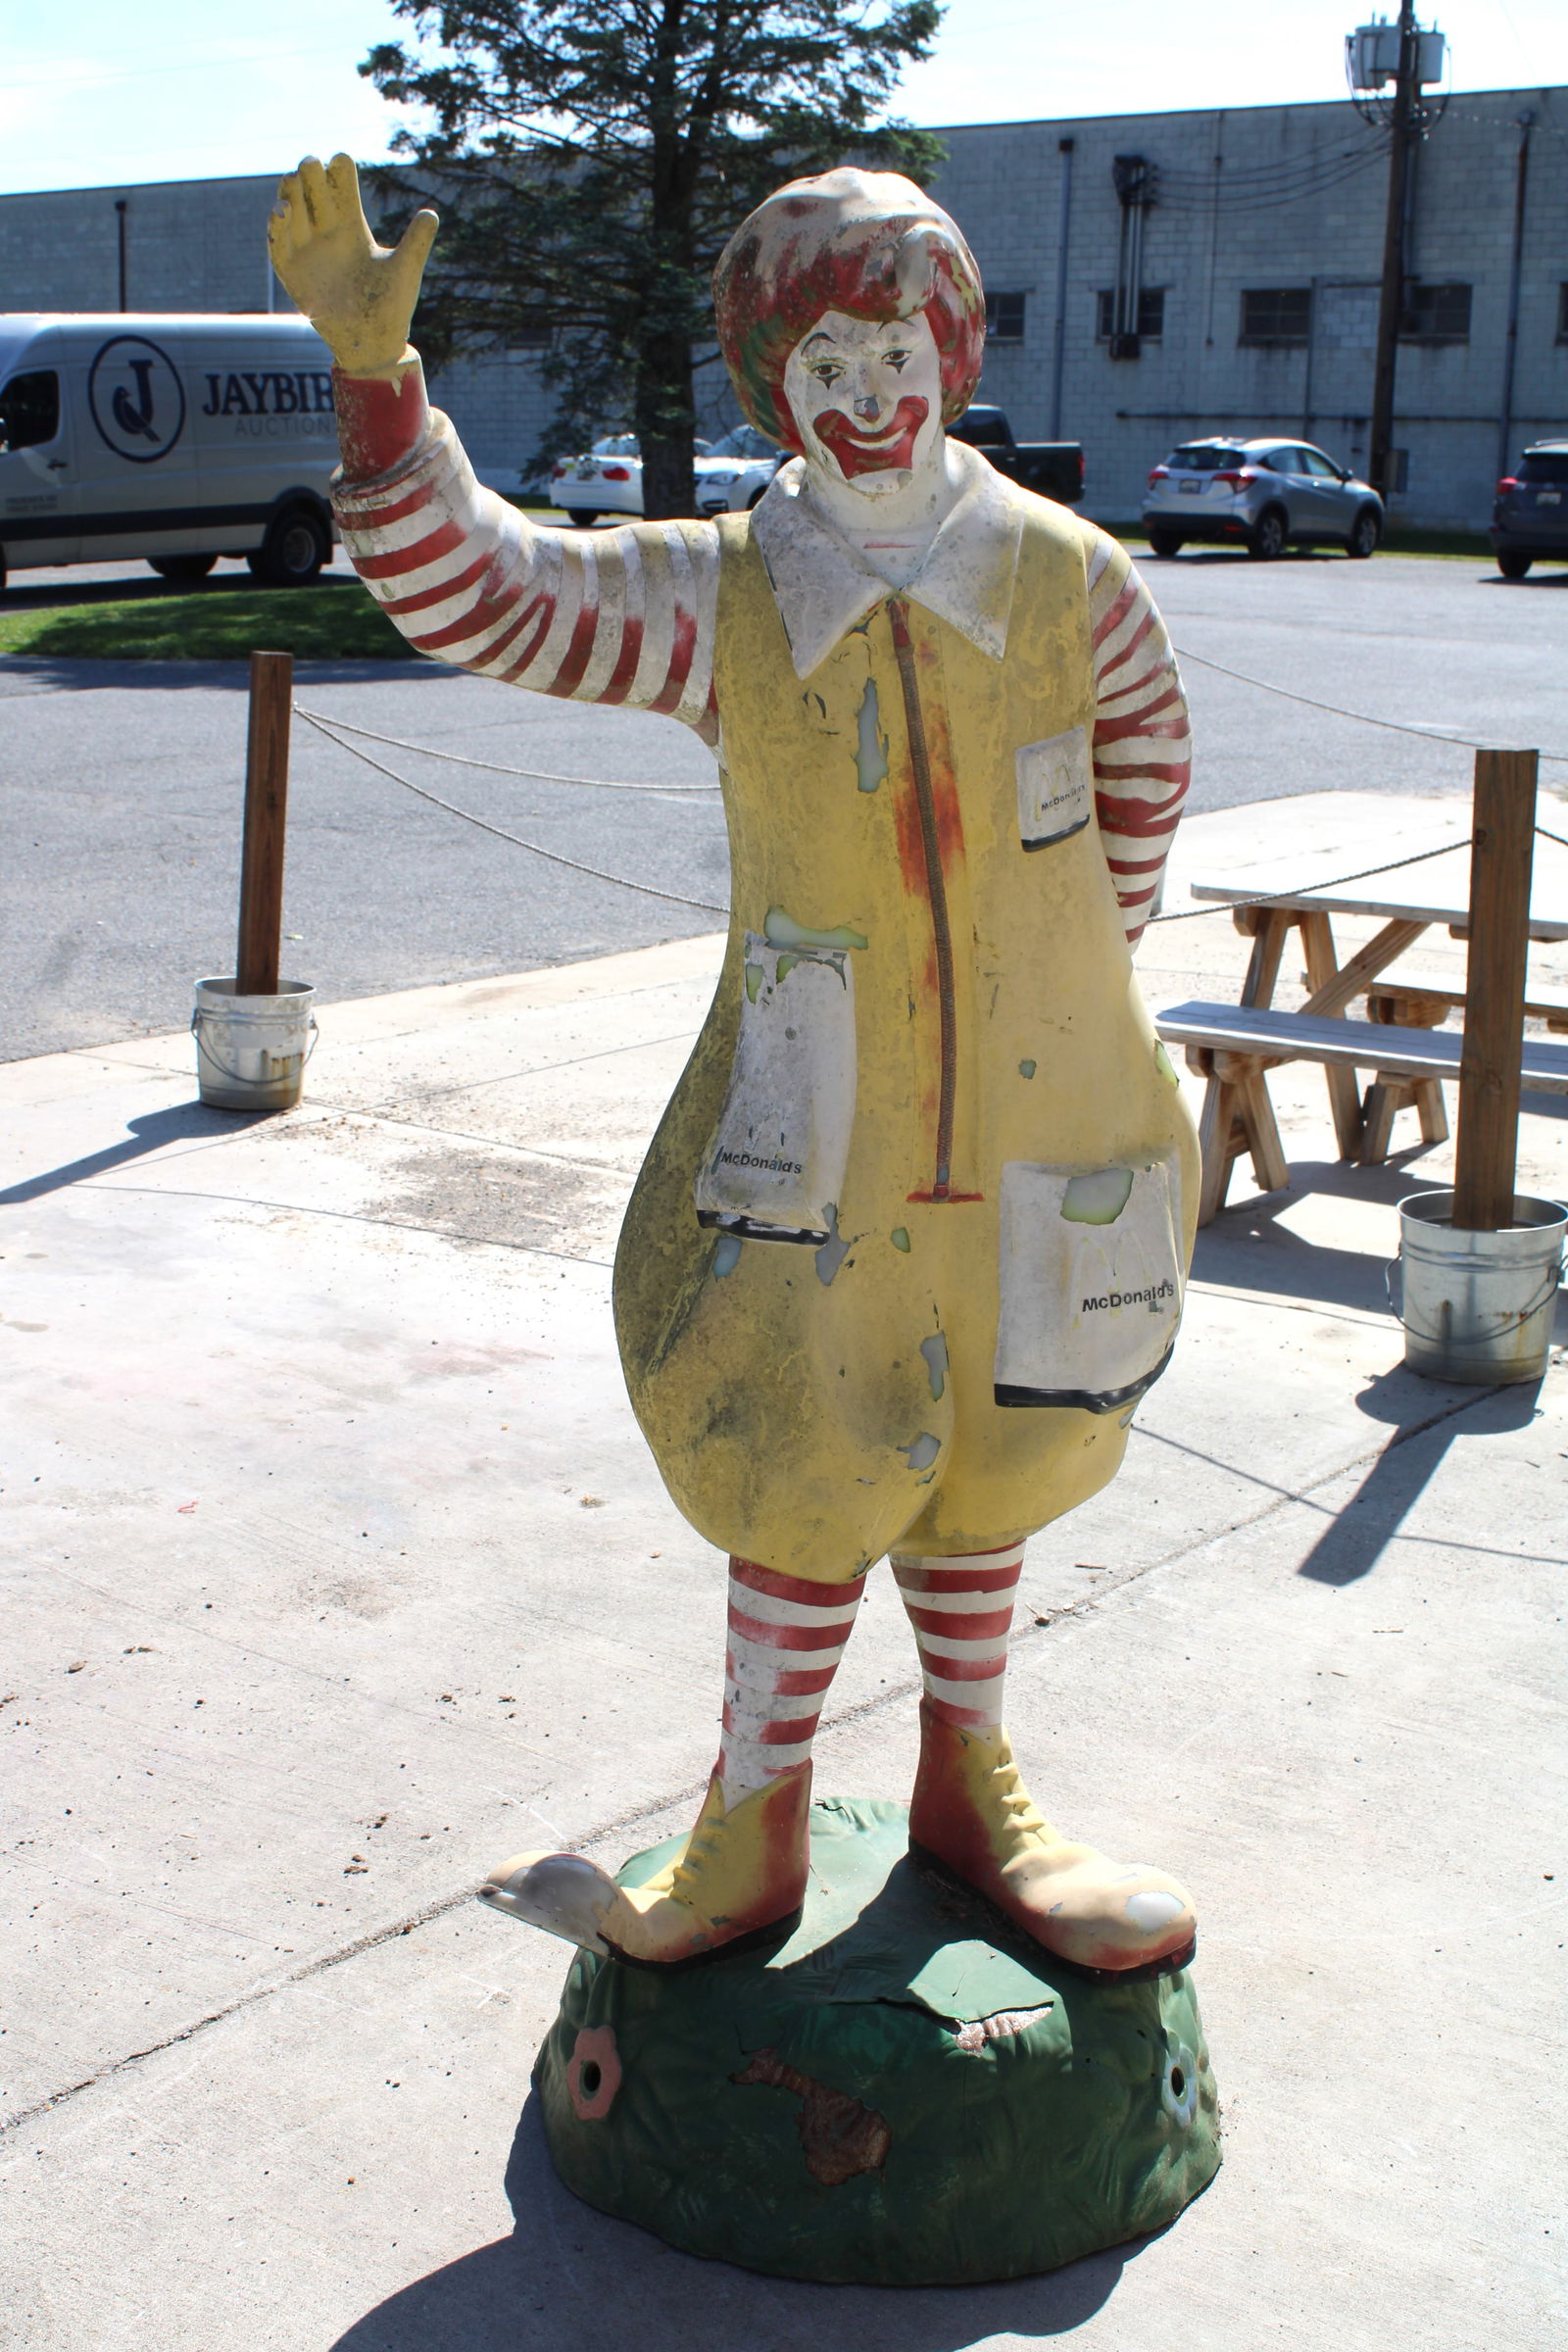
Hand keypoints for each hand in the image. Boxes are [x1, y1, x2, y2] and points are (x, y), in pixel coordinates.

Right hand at [269, 153, 437, 376]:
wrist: (373, 344)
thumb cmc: (392, 308)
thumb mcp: (405, 271)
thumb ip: (416, 241)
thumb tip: (432, 213)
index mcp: (352, 225)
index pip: (340, 186)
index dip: (338, 171)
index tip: (341, 160)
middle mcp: (327, 232)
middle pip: (311, 190)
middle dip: (310, 174)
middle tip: (312, 165)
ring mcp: (308, 250)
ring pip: (292, 209)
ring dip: (290, 193)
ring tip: (293, 181)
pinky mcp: (293, 272)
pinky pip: (279, 245)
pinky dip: (277, 228)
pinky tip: (282, 210)